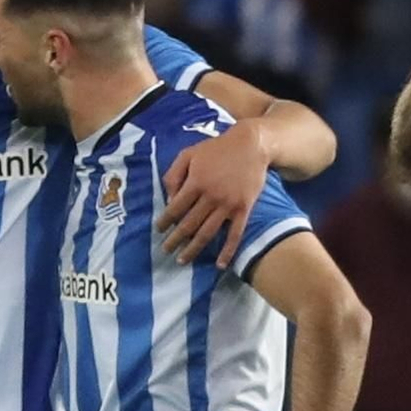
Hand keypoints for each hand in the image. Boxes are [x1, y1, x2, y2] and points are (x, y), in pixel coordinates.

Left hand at [157, 118, 269, 267]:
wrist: (251, 145)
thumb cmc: (217, 148)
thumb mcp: (189, 153)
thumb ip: (174, 174)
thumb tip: (169, 198)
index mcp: (195, 182)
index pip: (175, 208)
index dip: (165, 221)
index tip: (159, 230)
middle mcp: (210, 196)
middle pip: (189, 224)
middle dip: (175, 240)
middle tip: (166, 251)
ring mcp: (228, 205)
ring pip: (207, 233)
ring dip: (193, 249)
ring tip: (183, 260)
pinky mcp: (243, 209)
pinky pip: (235, 234)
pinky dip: (227, 251)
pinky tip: (220, 264)